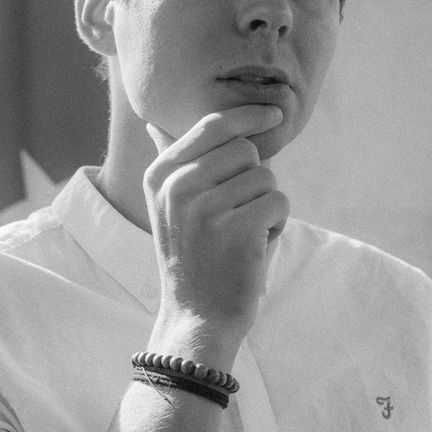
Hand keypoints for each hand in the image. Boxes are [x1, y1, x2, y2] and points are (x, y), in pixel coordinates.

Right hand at [143, 106, 289, 333]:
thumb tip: (152, 123)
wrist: (196, 318)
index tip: (275, 114)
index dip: (248, 115)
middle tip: (235, 215)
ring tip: (241, 234)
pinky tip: (253, 247)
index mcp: (160, 175)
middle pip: (246, 150)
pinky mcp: (237, 230)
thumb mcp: (167, 207)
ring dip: (265, 205)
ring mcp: (205, 208)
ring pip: (266, 177)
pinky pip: (280, 202)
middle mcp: (177, 187)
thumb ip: (171, 162)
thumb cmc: (192, 257)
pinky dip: (277, 225)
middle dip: (254, 178)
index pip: (212, 125)